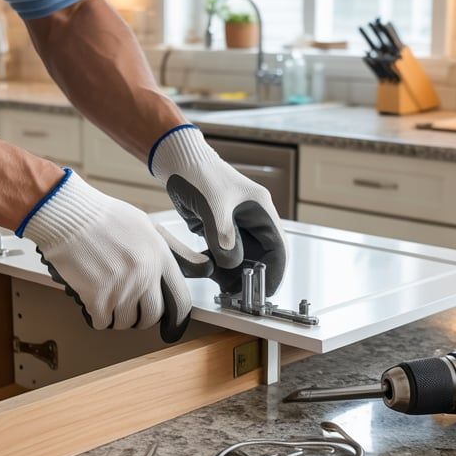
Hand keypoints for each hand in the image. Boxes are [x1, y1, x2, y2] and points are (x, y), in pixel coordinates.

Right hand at [18, 170, 211, 342]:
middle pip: (151, 316)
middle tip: (129, 309)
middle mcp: (144, 274)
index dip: (175, 317)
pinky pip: (102, 322)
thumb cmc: (104, 217)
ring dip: (115, 317)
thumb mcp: (148, 226)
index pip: (181, 300)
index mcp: (160, 256)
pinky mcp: (97, 296)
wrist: (69, 215)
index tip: (169, 323)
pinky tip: (92, 301)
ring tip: (107, 300)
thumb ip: (173, 249)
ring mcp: (121, 287)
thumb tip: (203, 266)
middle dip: (140, 318)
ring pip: (125, 322)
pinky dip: (97, 317)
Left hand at [150, 126, 286, 294]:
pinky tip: (209, 272)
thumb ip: (223, 237)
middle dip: (252, 275)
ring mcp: (235, 225)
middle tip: (239, 293)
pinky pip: (224, 253)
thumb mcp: (213, 207)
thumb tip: (231, 263)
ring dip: (234, 272)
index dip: (275, 270)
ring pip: (242, 257)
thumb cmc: (199, 175)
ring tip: (223, 287)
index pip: (278, 246)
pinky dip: (218, 265)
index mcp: (260, 209)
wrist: (178, 162)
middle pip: (261, 255)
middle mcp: (252, 219)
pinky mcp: (219, 229)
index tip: (267, 290)